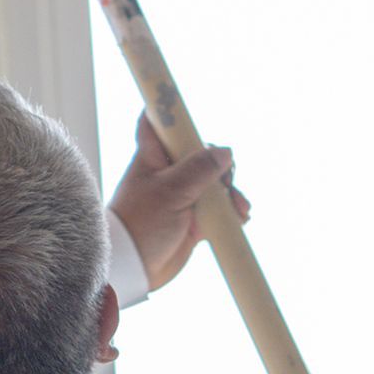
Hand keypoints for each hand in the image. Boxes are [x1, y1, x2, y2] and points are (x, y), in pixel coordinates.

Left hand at [109, 118, 248, 289]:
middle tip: (226, 178)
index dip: (168, 112)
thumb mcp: (172, 190)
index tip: (185, 106)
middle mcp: (168, 174)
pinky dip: (231, 213)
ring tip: (238, 208)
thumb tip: (225, 152)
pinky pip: (218, 211)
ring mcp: (181, 198)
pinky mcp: (192, 222)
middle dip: (220, 165)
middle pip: (200, 154)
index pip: (155, 124)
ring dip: (230, 193)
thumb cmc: (142, 223)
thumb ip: (200, 168)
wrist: (133, 267)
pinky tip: (240, 217)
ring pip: (214, 184)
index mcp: (153, 158)